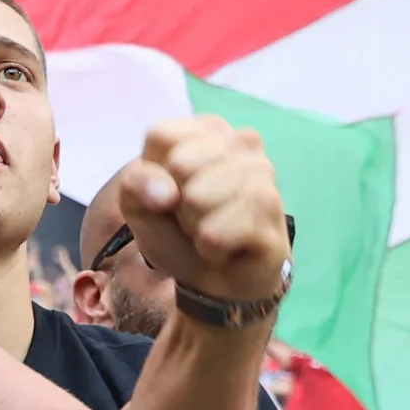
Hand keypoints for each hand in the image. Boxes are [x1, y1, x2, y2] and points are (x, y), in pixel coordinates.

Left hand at [93, 116, 287, 311]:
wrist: (217, 279)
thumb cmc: (179, 231)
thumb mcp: (140, 204)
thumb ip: (136, 184)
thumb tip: (164, 191)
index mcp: (207, 130)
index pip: (161, 134)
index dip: (154, 173)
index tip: (169, 192)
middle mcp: (242, 141)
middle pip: (181, 164)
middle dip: (178, 202)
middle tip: (194, 214)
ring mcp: (263, 173)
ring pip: (198, 198)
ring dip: (194, 226)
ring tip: (211, 228)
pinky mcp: (272, 211)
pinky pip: (215, 232)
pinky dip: (209, 248)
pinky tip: (226, 247)